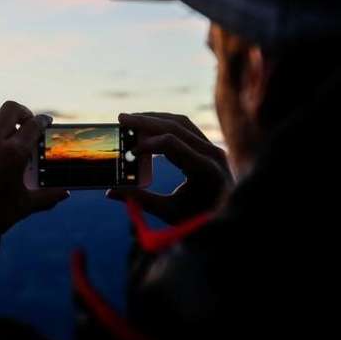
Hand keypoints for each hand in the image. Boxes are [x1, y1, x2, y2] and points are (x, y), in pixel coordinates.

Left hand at [0, 101, 69, 231]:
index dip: (43, 121)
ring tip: (12, 134)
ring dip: (5, 120)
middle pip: (11, 109)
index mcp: (13, 153)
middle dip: (23, 112)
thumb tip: (63, 194)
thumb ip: (46, 196)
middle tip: (29, 122)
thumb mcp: (23, 205)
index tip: (47, 121)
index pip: (33, 125)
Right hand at [107, 112, 232, 224]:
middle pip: (176, 126)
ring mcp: (212, 148)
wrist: (229, 221)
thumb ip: (141, 200)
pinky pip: (186, 127)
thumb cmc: (198, 219)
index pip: (172, 144)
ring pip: (181, 122)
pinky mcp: (208, 147)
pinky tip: (146, 125)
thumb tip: (111, 192)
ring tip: (130, 119)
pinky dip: (164, 123)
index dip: (147, 144)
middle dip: (146, 121)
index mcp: (206, 169)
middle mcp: (212, 153)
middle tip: (121, 118)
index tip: (128, 153)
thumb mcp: (169, 212)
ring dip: (154, 118)